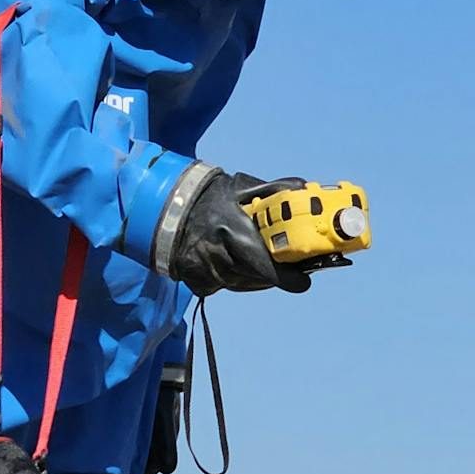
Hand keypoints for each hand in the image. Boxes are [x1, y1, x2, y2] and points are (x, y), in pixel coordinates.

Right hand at [160, 168, 312, 295]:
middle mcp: (218, 255)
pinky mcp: (197, 282)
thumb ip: (274, 190)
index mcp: (233, 231)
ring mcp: (205, 272)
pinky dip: (233, 278)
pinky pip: (224, 286)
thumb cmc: (211, 197)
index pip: (266, 266)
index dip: (287, 278)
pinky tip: (231, 261)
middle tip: (284, 266)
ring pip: (242, 284)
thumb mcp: (242, 187)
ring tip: (254, 257)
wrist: (169, 208)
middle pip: (258, 278)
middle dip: (274, 274)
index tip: (303, 281)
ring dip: (254, 276)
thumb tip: (305, 188)